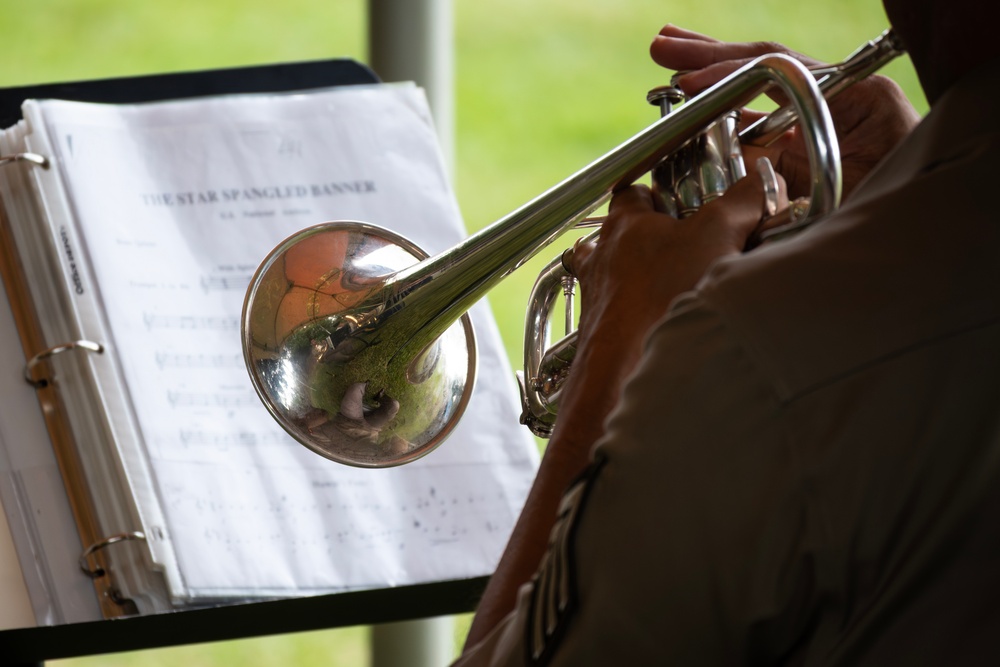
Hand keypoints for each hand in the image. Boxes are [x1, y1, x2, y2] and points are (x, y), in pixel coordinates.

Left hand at [566, 165, 785, 374]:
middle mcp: (602, 259)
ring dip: (651, 281)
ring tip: (687, 289)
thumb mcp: (716, 235)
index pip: (634, 194)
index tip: (685, 202)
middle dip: (662, 241)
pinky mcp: (603, 332)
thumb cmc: (659, 297)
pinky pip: (624, 314)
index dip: (660, 194)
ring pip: (624, 278)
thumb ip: (742, 202)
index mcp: (624, 226)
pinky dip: (645, 315)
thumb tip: (761, 184)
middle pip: (630, 237)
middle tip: (697, 248)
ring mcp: (599, 297)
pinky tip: (672, 323)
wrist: (626, 367)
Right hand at [649, 25, 920, 198]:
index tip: (687, 85)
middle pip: (765, 66)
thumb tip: (730, 172)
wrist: (932, 239)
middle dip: (709, 57)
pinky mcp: (806, 149)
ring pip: (758, 89)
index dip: (729, 76)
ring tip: (666, 52)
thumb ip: (789, 186)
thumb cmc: (894, 217)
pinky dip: (722, 108)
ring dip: (709, 73)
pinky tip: (691, 100)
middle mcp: (838, 102)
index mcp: (858, 101)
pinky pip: (760, 121)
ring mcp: (821, 122)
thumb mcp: (842, 203)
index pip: (781, 74)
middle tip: (663, 46)